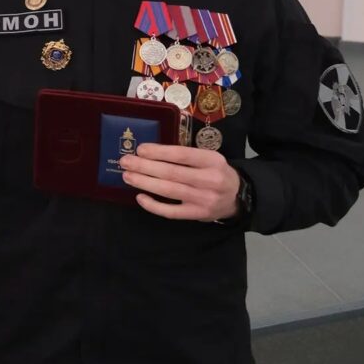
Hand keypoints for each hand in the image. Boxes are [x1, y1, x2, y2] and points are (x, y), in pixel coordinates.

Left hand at [121, 143, 240, 221]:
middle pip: (172, 173)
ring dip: (145, 183)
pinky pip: (171, 212)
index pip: (182, 155)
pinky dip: (153, 205)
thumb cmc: (215, 172)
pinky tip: (140, 197)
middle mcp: (209, 180)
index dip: (159, 152)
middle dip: (145, 167)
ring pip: (169, 191)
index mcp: (212, 160)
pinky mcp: (197, 215)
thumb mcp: (208, 158)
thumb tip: (150, 152)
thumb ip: (186, 155)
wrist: (237, 197)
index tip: (140, 149)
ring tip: (127, 176)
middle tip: (125, 162)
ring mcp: (203, 200)